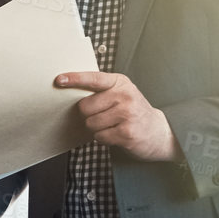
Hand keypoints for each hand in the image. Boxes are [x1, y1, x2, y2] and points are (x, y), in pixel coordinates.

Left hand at [56, 71, 181, 161]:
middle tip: (104, 116)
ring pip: (90, 123)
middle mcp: (125, 96)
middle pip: (85, 106)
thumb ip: (102, 91)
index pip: (93, 78)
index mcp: (120, 83)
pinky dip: (104, 138)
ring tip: (112, 126)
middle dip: (89, 115)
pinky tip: (116, 134)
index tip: (59, 79)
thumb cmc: (133, 112)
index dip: (75, 79)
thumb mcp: (122, 94)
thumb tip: (71, 93)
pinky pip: (99, 137)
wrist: (159, 132)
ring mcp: (127, 114)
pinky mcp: (127, 133)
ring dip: (96, 128)